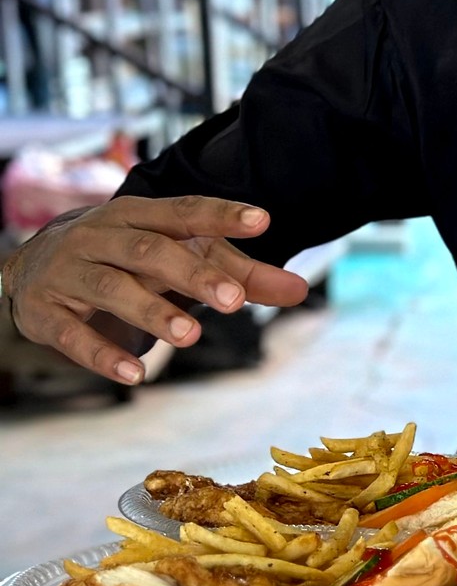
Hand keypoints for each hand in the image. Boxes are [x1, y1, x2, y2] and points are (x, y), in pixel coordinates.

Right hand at [2, 195, 308, 382]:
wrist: (28, 269)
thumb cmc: (124, 259)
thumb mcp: (176, 257)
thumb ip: (238, 273)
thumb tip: (299, 290)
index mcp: (137, 215)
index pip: (183, 212)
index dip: (221, 215)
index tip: (263, 221)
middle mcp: (100, 236)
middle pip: (149, 251)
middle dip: (192, 274)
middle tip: (234, 300)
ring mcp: (68, 272)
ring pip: (111, 288)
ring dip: (152, 311)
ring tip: (191, 335)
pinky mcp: (45, 311)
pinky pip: (73, 334)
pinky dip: (103, 354)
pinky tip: (136, 373)